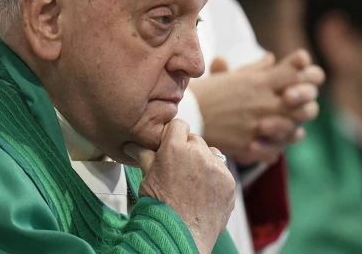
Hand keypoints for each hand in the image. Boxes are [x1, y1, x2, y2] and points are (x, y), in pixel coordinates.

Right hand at [124, 119, 234, 253]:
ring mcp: (216, 167)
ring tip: (192, 183)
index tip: (171, 146)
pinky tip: (203, 193)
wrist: (179, 236)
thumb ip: (144, 155)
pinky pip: (222, 171)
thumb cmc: (159, 209)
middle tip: (179, 170)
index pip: (179, 125)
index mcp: (175, 148)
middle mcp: (198, 153)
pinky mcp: (229, 182)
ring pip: (210, 154)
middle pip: (195, 140)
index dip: (174, 135)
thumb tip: (132, 145)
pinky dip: (215, 179)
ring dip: (203, 162)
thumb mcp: (147, 178)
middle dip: (188, 151)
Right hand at [190, 49, 324, 165]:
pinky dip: (275, 148)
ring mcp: (258, 125)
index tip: (303, 74)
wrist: (186, 115)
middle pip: (304, 102)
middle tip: (297, 103)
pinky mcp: (249, 145)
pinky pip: (275, 151)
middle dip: (307, 101)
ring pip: (295, 129)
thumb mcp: (233, 76)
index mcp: (259, 81)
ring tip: (288, 125)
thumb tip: (272, 58)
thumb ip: (256, 68)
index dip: (307, 73)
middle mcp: (263, 102)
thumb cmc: (209, 92)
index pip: (297, 73)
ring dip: (294, 127)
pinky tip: (270, 143)